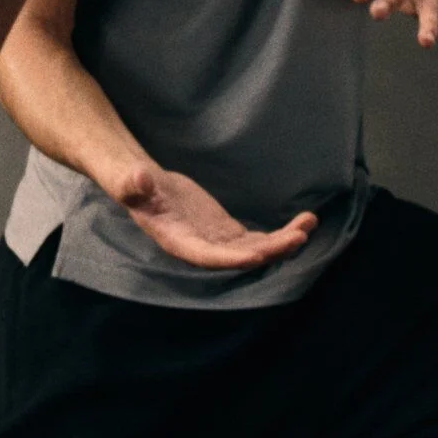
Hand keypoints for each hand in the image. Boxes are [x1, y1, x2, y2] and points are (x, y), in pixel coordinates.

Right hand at [119, 163, 317, 268]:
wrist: (143, 185)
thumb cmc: (132, 184)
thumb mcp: (129, 182)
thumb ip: (133, 183)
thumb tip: (139, 179)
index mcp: (178, 240)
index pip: (207, 256)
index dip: (232, 258)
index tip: (258, 254)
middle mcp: (202, 248)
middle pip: (240, 257)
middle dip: (270, 250)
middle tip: (297, 237)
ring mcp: (219, 242)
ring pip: (256, 250)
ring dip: (283, 242)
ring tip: (308, 224)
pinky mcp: (229, 233)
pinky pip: (260, 239)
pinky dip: (281, 234)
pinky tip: (303, 224)